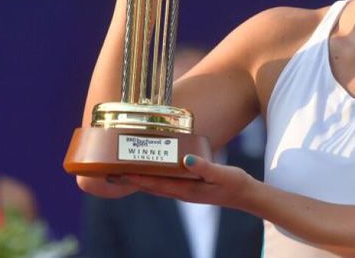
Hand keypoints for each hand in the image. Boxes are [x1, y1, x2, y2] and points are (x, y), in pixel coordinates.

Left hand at [119, 154, 253, 209]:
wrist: (246, 196)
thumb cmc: (235, 183)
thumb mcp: (222, 174)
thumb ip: (204, 167)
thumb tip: (185, 159)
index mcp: (185, 189)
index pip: (154, 183)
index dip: (135, 177)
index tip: (117, 171)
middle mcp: (181, 192)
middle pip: (149, 186)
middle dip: (129, 179)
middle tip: (108, 171)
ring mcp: (184, 191)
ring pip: (154, 185)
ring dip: (138, 178)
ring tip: (121, 171)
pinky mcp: (188, 186)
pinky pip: (164, 182)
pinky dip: (151, 177)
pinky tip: (148, 170)